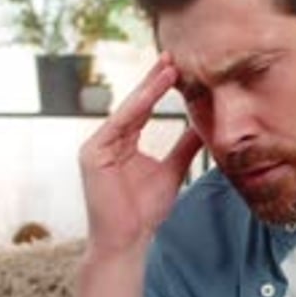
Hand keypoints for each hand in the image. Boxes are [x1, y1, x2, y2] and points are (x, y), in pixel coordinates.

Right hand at [79, 53, 201, 255]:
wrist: (128, 240)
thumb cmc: (145, 211)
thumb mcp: (172, 171)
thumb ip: (184, 147)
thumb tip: (203, 125)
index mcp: (122, 142)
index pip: (143, 108)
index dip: (160, 87)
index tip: (179, 67)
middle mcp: (108, 139)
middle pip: (134, 103)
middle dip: (154, 80)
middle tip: (173, 56)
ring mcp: (97, 146)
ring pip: (127, 111)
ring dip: (148, 89)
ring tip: (168, 68)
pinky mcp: (92, 154)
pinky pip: (117, 126)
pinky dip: (135, 109)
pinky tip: (150, 94)